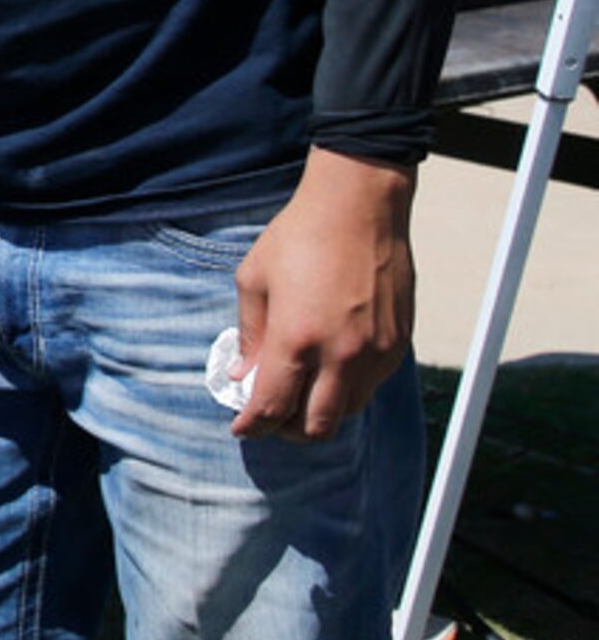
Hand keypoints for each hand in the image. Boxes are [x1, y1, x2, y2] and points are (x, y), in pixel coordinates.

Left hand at [230, 149, 415, 441]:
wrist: (359, 208)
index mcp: (297, 339)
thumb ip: (249, 335)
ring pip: (347, 412)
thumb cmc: (300, 238)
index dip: (252, 425)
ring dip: (320, 415)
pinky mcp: (397, 345)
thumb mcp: (254, 280)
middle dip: (286, 431)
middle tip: (270, 420)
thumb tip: (242, 376)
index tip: (241, 428)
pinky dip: (346, 392)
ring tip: (299, 398)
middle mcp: (340, 355)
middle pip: (316, 426)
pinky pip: (371, 387)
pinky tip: (328, 374)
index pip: (272, 406)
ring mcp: (375, 353)